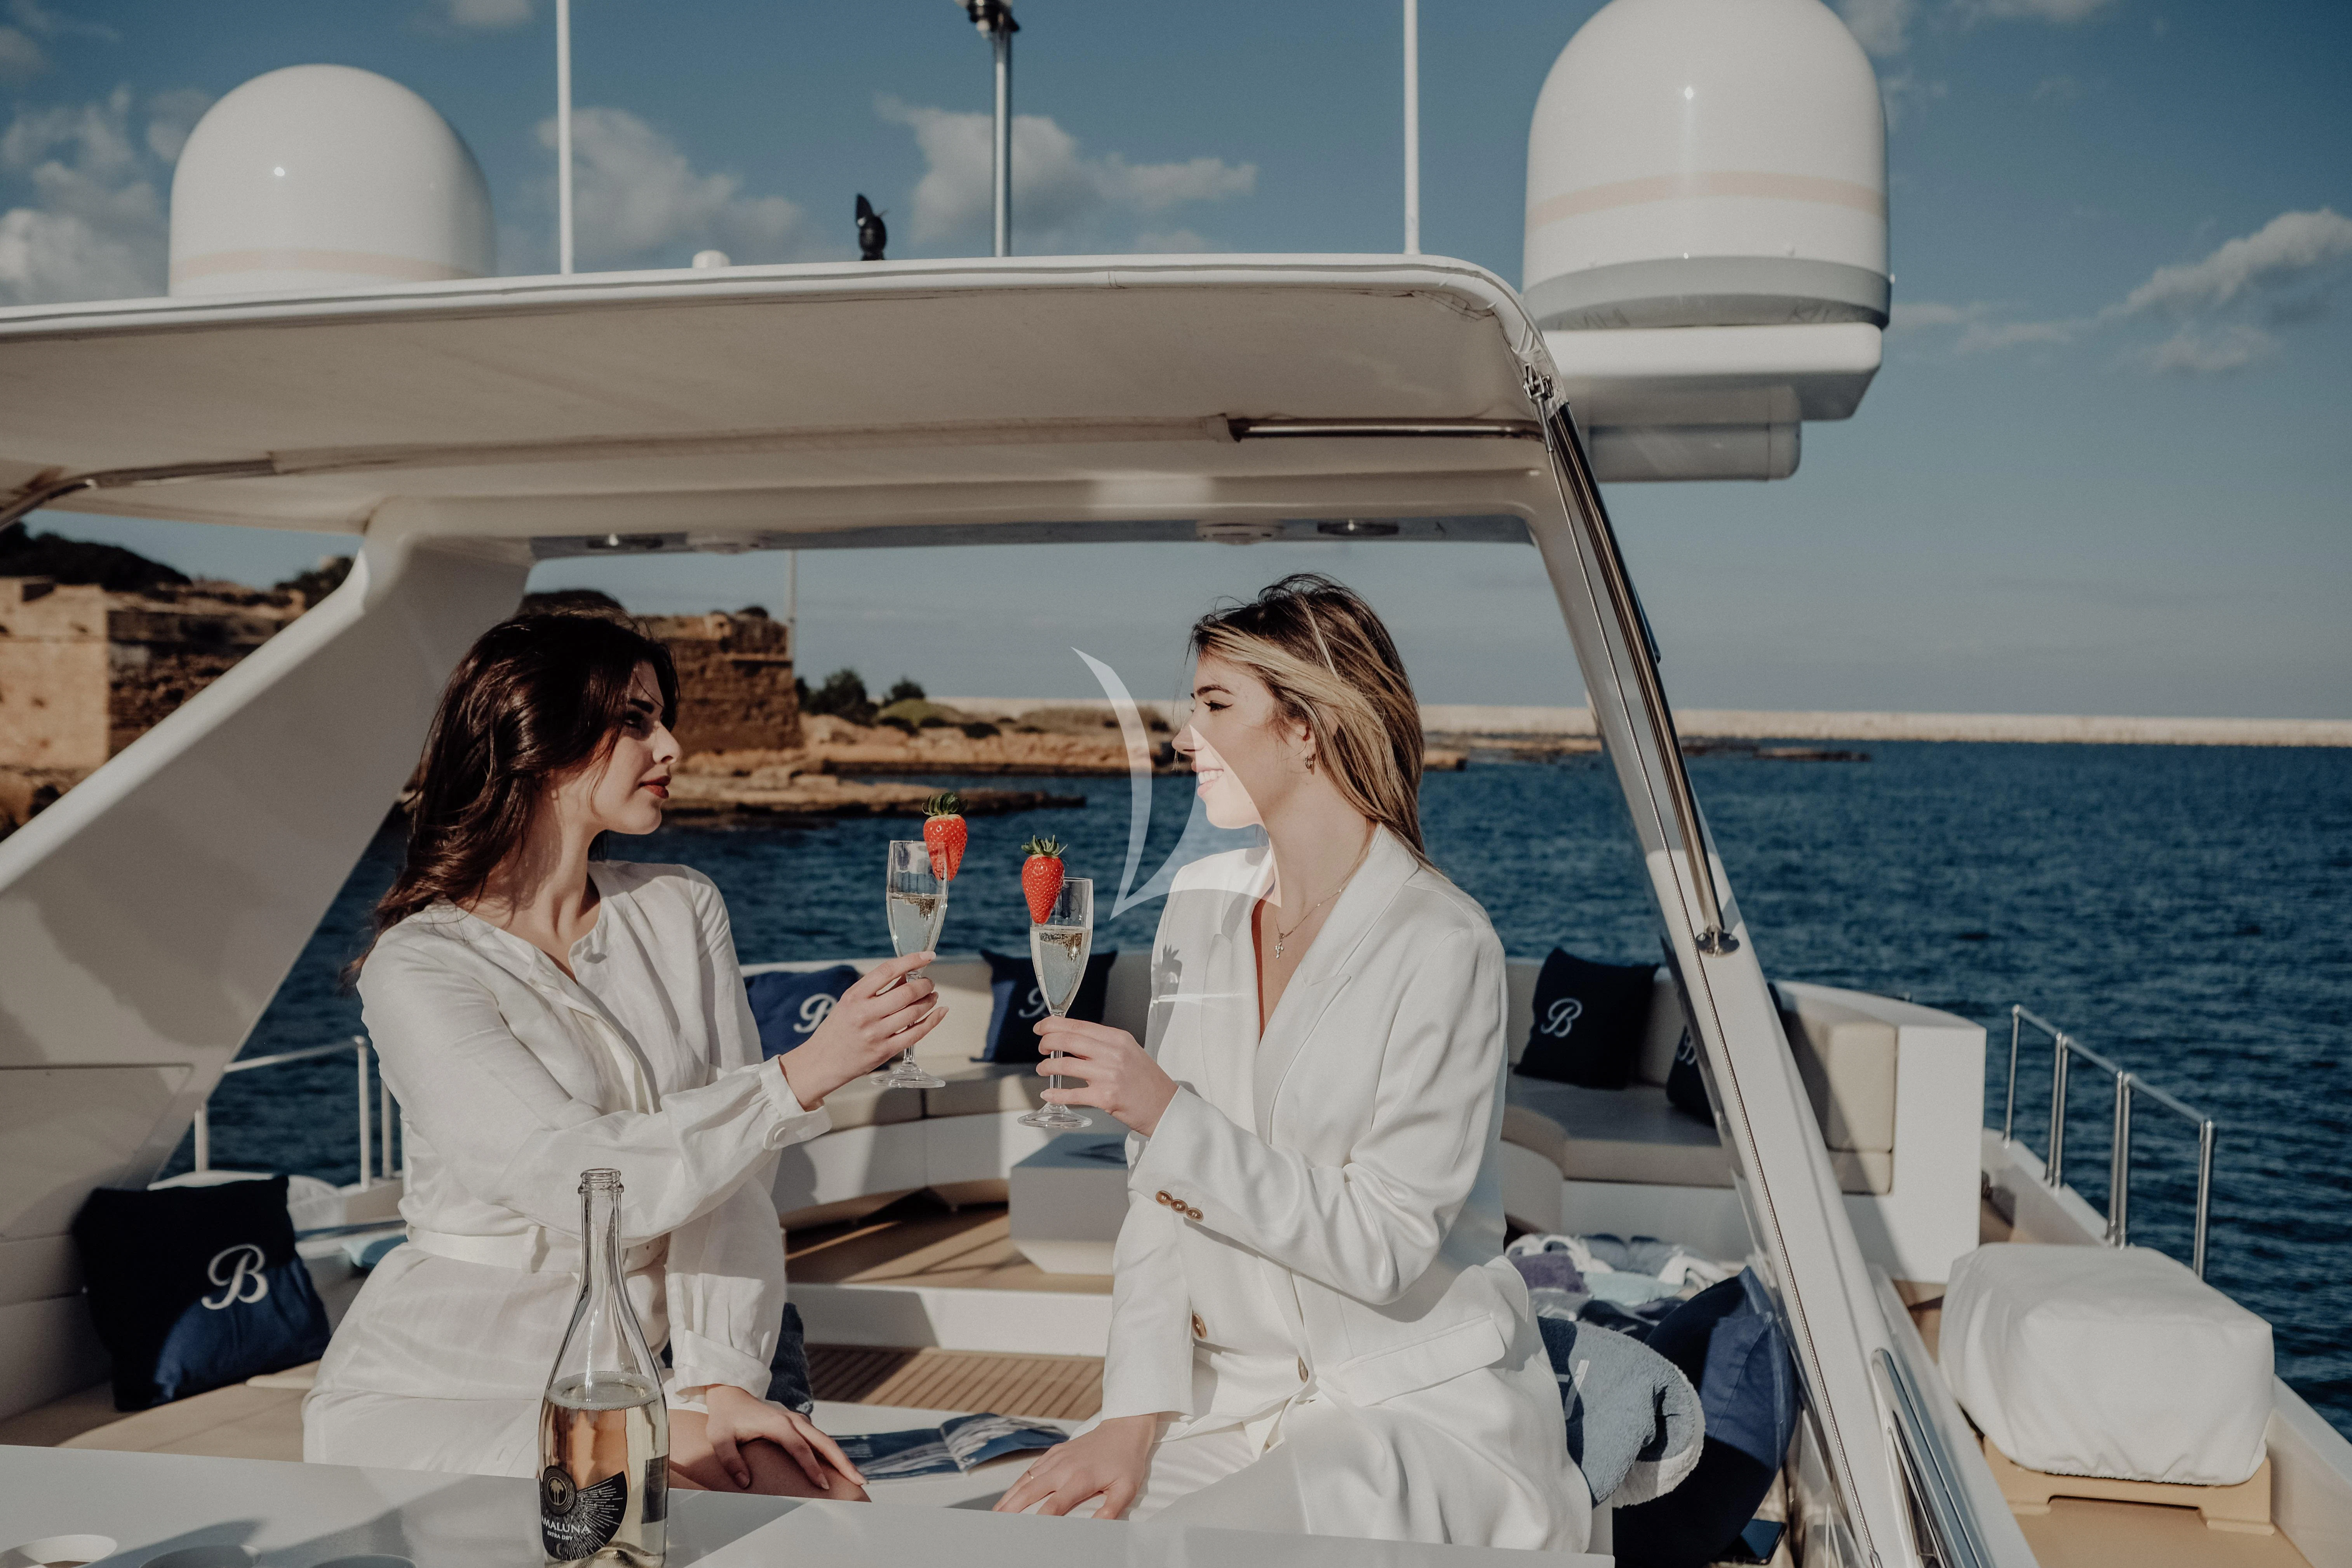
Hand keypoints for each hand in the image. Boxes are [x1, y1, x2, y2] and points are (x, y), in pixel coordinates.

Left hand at [699, 1383, 866, 1492]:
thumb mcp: (719, 1439)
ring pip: (825, 1440)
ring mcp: (798, 1421)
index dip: (811, 1467)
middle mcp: (793, 1420)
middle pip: (824, 1441)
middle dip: (842, 1462)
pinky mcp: (798, 1425)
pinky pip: (819, 1440)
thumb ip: (731, 1461)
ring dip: (841, 1458)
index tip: (822, 1486)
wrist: (730, 1395)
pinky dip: (832, 1453)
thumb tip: (746, 1483)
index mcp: (777, 1424)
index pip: (800, 1448)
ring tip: (857, 1478)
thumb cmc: (724, 1419)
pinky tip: (839, 1468)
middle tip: (860, 1480)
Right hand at [781, 953, 945, 1106]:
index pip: (887, 971)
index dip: (911, 960)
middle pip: (906, 992)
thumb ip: (875, 989)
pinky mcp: (884, 1051)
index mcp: (854, 996)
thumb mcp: (849, 1002)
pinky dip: (932, 1021)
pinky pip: (916, 1033)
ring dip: (929, 1001)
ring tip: (933, 996)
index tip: (927, 956)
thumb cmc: (838, 1029)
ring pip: (914, 1012)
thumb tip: (907, 973)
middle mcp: (865, 1013)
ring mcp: (876, 1033)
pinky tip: (939, 1012)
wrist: (822, 1062)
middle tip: (929, 983)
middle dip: (925, 984)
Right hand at [992, 1413, 1160, 1518]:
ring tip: (996, 1515)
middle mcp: (1063, 1467)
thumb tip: (1098, 1528)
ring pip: (1026, 1480)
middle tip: (997, 1526)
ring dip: (1009, 1497)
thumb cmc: (1126, 1461)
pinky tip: (1010, 1495)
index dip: (1039, 1521)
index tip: (1027, 1535)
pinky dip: (1017, 1484)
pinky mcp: (1054, 1452)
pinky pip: (1031, 1469)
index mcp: (1080, 1478)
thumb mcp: (1126, 1488)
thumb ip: (1111, 1509)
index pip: (1054, 1505)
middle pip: (1030, 1492)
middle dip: (1012, 1510)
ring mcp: (1056, 1458)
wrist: (1124, 1429)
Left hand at [1032, 1018, 1176, 1136]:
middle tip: (1041, 1047)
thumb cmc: (1146, 1081)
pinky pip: (1072, 1094)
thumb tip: (1072, 1043)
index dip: (1054, 1025)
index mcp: (1118, 1038)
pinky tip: (1048, 1094)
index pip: (1078, 1025)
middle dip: (1047, 1042)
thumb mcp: (1129, 1052)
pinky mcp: (1105, 1097)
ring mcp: (1108, 1075)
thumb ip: (1103, 1046)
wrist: (1165, 1107)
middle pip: (1068, 1040)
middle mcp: (1113, 1053)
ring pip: (1066, 1065)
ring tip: (1042, 1069)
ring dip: (1048, 1067)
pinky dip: (1056, 1094)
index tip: (1041, 1027)